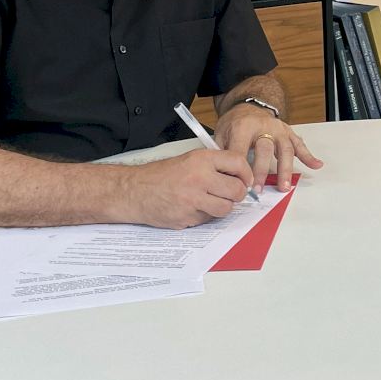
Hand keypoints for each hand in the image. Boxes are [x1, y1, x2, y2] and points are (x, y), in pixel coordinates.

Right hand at [122, 149, 252, 228]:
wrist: (134, 191)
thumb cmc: (161, 175)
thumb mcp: (189, 160)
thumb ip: (213, 166)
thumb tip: (239, 176)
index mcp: (201, 160)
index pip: (238, 163)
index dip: (246, 173)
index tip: (246, 179)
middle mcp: (199, 178)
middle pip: (237, 190)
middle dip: (237, 194)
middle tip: (230, 193)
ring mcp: (193, 200)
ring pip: (226, 208)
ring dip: (223, 207)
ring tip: (211, 201)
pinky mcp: (187, 218)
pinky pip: (209, 219)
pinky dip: (206, 215)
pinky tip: (194, 208)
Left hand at [216, 104, 322, 193]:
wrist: (248, 107)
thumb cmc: (235, 122)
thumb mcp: (221, 133)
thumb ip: (222, 152)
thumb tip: (222, 175)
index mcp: (243, 127)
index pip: (241, 149)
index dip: (241, 168)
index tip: (241, 184)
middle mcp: (263, 126)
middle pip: (265, 149)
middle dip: (262, 171)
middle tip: (258, 189)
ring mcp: (278, 129)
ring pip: (285, 149)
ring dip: (285, 169)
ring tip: (284, 186)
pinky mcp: (288, 132)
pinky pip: (299, 144)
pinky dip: (308, 155)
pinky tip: (316, 164)